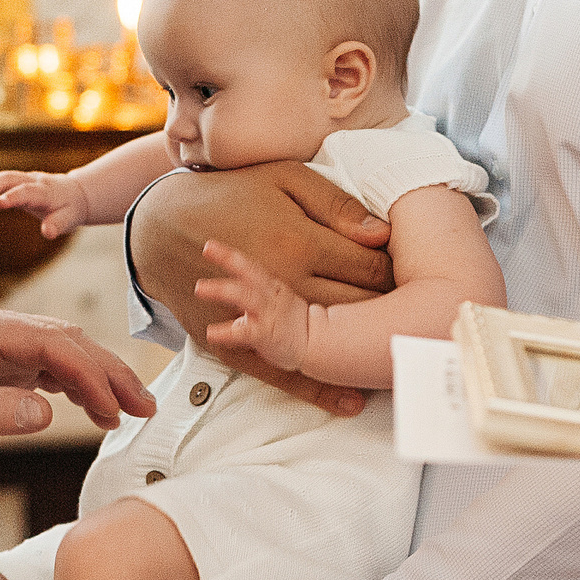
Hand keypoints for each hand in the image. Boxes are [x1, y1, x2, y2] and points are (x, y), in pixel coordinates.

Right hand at [0, 170, 88, 239]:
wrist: (75, 194)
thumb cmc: (70, 209)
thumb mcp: (70, 219)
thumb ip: (58, 225)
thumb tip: (47, 233)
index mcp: (46, 191)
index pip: (27, 191)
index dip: (13, 196)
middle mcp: (32, 181)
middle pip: (7, 178)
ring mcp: (23, 181)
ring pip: (0, 180)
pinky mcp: (16, 185)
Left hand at [0, 307, 157, 455]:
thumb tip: (45, 414)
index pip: (48, 342)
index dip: (86, 372)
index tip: (111, 406)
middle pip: (65, 340)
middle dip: (108, 371)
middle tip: (143, 405)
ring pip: (64, 352)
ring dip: (99, 377)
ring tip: (130, 409)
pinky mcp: (0, 364)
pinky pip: (50, 368)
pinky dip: (78, 385)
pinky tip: (96, 406)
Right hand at [132, 164, 391, 415]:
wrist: (160, 223)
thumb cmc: (229, 192)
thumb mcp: (286, 178)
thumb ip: (336, 204)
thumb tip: (381, 234)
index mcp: (299, 242)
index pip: (370, 267)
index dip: (401, 271)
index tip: (417, 271)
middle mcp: (283, 284)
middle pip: (356, 307)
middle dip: (390, 309)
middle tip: (419, 310)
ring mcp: (259, 318)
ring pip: (328, 341)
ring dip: (362, 346)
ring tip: (393, 349)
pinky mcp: (237, 341)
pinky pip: (284, 372)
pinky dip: (319, 389)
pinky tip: (350, 401)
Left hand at [194, 241, 311, 372]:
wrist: (319, 344)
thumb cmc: (295, 323)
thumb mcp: (278, 298)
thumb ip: (257, 290)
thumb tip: (231, 285)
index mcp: (272, 287)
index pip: (250, 265)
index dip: (229, 254)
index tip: (209, 244)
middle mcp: (270, 296)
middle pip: (249, 271)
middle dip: (228, 258)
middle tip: (207, 248)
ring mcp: (268, 314)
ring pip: (245, 296)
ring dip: (221, 289)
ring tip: (200, 288)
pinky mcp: (266, 334)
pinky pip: (244, 332)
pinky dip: (225, 332)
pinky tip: (211, 333)